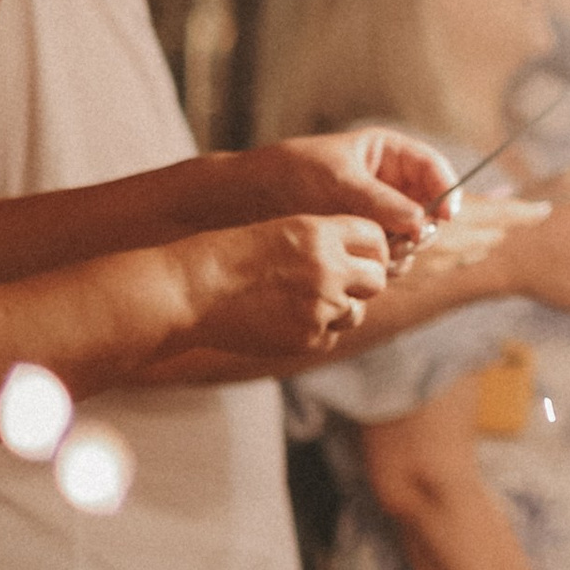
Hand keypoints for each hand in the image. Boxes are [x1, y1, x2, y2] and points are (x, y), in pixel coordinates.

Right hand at [190, 214, 392, 361]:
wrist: (193, 291)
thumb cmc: (230, 256)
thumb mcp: (282, 230)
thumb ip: (325, 241)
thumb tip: (363, 259)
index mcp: (320, 233)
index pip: (376, 238)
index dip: (370, 248)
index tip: (360, 255)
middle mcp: (327, 268)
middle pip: (376, 278)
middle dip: (362, 281)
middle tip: (339, 282)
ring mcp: (320, 307)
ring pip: (356, 311)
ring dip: (340, 308)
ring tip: (303, 301)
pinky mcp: (307, 339)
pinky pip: (331, 336)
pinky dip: (317, 331)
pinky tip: (286, 320)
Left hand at [247, 128, 455, 249]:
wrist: (247, 199)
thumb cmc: (292, 174)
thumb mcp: (338, 182)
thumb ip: (381, 202)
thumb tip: (420, 224)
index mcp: (387, 155)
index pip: (432, 168)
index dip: (446, 190)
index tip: (447, 215)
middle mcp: (389, 184)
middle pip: (429, 206)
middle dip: (423, 226)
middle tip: (407, 242)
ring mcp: (378, 214)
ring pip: (413, 235)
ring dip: (405, 248)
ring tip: (381, 254)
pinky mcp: (364, 240)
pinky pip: (391, 254)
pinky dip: (387, 263)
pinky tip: (368, 265)